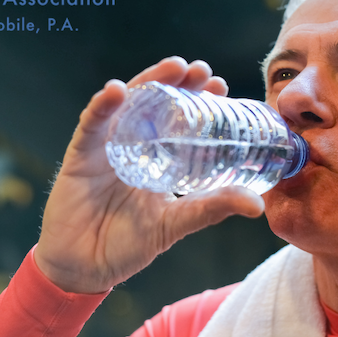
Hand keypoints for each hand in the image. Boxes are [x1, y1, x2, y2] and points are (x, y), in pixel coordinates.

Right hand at [35, 57, 265, 292]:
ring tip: (173, 67)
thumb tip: (257, 204)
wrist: (85, 269)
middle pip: (155, 102)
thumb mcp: (177, 223)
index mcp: (157, 156)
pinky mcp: (80, 156)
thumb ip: (211, 208)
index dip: (198, 100)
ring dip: (148, 81)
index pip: (179, 119)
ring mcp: (106, 147)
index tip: (220, 86)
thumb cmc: (128, 244)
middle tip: (201, 70)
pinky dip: (102, 106)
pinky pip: (90, 125)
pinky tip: (116, 91)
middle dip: (177, 81)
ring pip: (127, 104)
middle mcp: (132, 144)